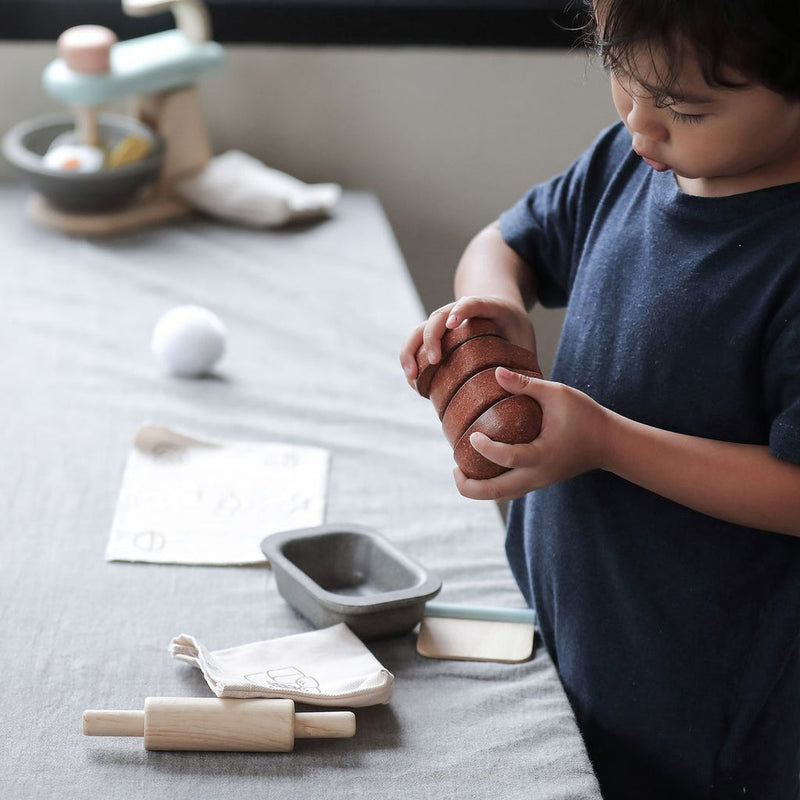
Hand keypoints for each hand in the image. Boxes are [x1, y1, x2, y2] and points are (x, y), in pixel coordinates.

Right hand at [399, 296, 537, 387]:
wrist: (499, 309)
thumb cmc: (514, 329)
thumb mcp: (525, 340)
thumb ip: (525, 361)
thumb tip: (526, 394)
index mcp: (489, 307)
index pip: (473, 303)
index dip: (462, 310)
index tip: (453, 323)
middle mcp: (460, 311)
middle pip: (438, 316)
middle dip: (432, 337)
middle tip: (434, 361)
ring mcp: (444, 323)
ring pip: (420, 329)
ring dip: (412, 351)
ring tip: (412, 377)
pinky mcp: (435, 336)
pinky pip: (416, 344)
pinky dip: (411, 360)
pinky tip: (413, 382)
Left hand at [453, 367, 610, 500]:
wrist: (610, 443)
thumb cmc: (586, 416)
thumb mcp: (558, 394)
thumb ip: (526, 384)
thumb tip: (495, 372)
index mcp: (542, 455)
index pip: (506, 457)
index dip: (485, 448)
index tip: (472, 435)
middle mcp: (538, 475)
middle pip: (496, 493)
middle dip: (469, 486)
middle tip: (454, 467)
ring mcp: (538, 482)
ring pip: (502, 496)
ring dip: (479, 489)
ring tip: (461, 470)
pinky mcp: (539, 481)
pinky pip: (510, 491)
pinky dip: (492, 485)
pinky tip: (481, 468)